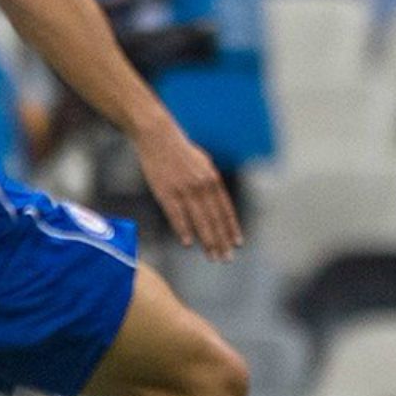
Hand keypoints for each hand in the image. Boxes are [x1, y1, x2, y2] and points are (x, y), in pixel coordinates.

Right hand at [135, 122, 241, 260]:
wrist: (158, 136)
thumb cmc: (180, 151)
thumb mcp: (203, 163)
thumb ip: (211, 182)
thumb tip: (218, 201)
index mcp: (212, 179)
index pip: (225, 210)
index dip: (232, 228)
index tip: (237, 244)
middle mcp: (201, 185)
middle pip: (215, 219)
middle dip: (222, 241)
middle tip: (227, 258)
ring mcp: (184, 189)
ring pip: (199, 221)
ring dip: (207, 241)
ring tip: (212, 256)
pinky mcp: (166, 192)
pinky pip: (177, 215)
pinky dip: (183, 230)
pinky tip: (188, 244)